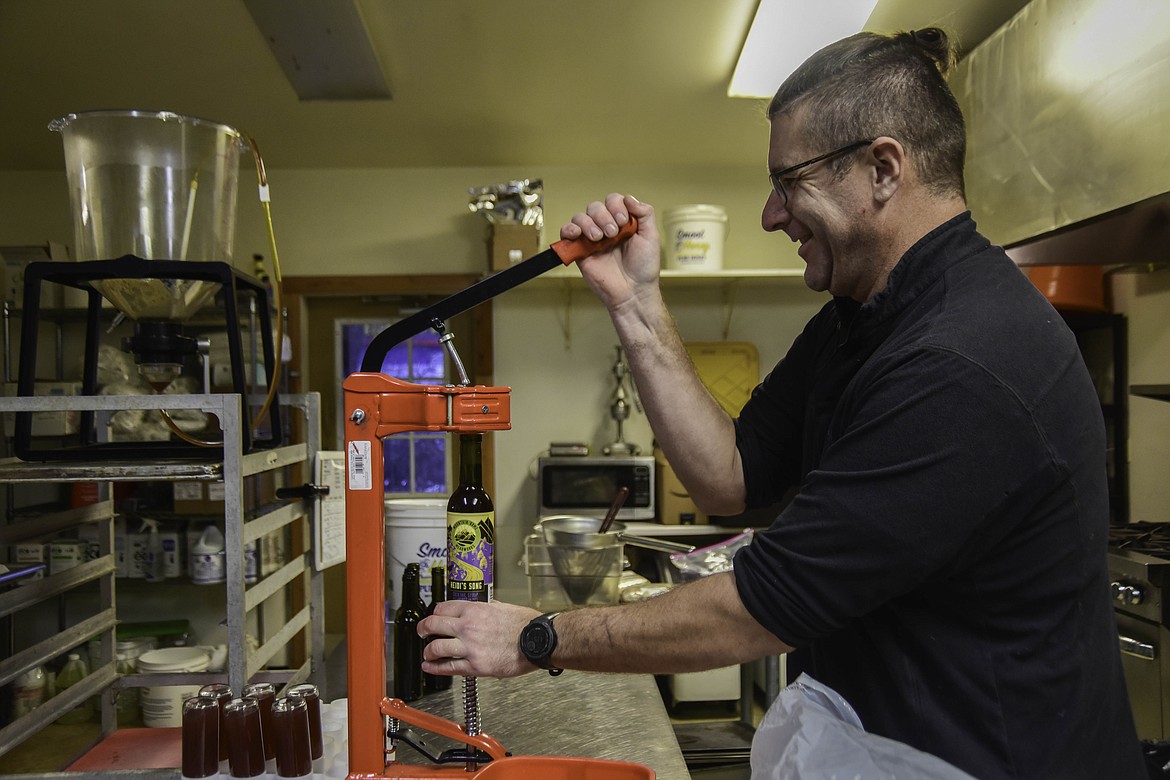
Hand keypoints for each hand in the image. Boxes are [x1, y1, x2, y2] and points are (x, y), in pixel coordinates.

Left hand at [419, 600, 540, 677]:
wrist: (536, 640)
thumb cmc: (525, 624)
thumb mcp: (503, 607)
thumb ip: (488, 608)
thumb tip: (483, 608)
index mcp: (475, 610)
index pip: (443, 608)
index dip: (435, 613)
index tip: (434, 617)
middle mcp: (468, 627)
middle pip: (433, 625)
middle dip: (423, 629)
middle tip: (421, 632)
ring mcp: (470, 647)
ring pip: (436, 648)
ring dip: (428, 651)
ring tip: (426, 653)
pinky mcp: (476, 665)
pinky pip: (449, 667)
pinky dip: (436, 668)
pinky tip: (430, 667)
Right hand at [561, 194, 659, 310]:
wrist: (632, 291)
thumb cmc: (643, 268)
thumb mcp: (651, 236)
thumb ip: (645, 213)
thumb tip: (629, 198)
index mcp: (623, 222)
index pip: (613, 200)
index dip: (616, 206)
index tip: (623, 221)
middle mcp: (606, 227)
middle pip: (595, 206)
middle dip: (604, 216)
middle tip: (613, 233)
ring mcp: (591, 238)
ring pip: (580, 217)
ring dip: (589, 223)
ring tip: (599, 238)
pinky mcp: (579, 250)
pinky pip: (566, 232)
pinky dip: (568, 229)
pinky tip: (577, 234)